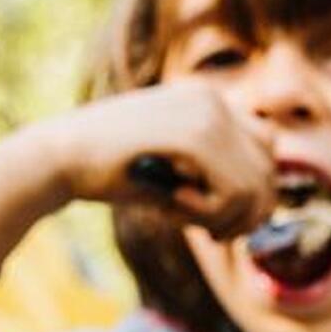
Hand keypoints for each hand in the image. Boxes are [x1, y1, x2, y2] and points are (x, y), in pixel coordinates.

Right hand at [40, 83, 279, 238]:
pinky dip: (210, 213)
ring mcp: (204, 113)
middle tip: (209, 232)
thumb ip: (216, 177)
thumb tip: (266, 208)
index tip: (219, 217)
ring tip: (185, 217)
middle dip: (245, 214)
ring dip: (225, 217)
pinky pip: (233, 191)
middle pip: (268, 170)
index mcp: (210, 102)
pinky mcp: (191, 135)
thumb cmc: (112, 172)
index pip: (267, 149)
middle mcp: (214, 99)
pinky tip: (174, 206)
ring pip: (255, 185)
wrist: (61, 157)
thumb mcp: (175, 172)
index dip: (253, 193)